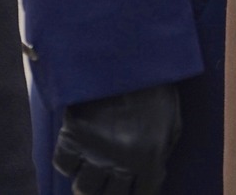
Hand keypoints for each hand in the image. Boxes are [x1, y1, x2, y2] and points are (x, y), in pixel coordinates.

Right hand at [53, 84, 182, 194]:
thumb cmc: (154, 86)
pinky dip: (67, 163)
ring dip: (87, 183)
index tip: (129, 189)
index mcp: (150, 160)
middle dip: (108, 192)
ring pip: (83, 189)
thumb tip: (151, 174)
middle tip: (105, 181)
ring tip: (89, 170)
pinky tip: (75, 153)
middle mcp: (122, 163)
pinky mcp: (73, 133)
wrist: (127, 54)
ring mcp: (95, 150)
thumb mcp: (172, 121)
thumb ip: (163, 152)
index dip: (136, 194)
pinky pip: (62, 165)